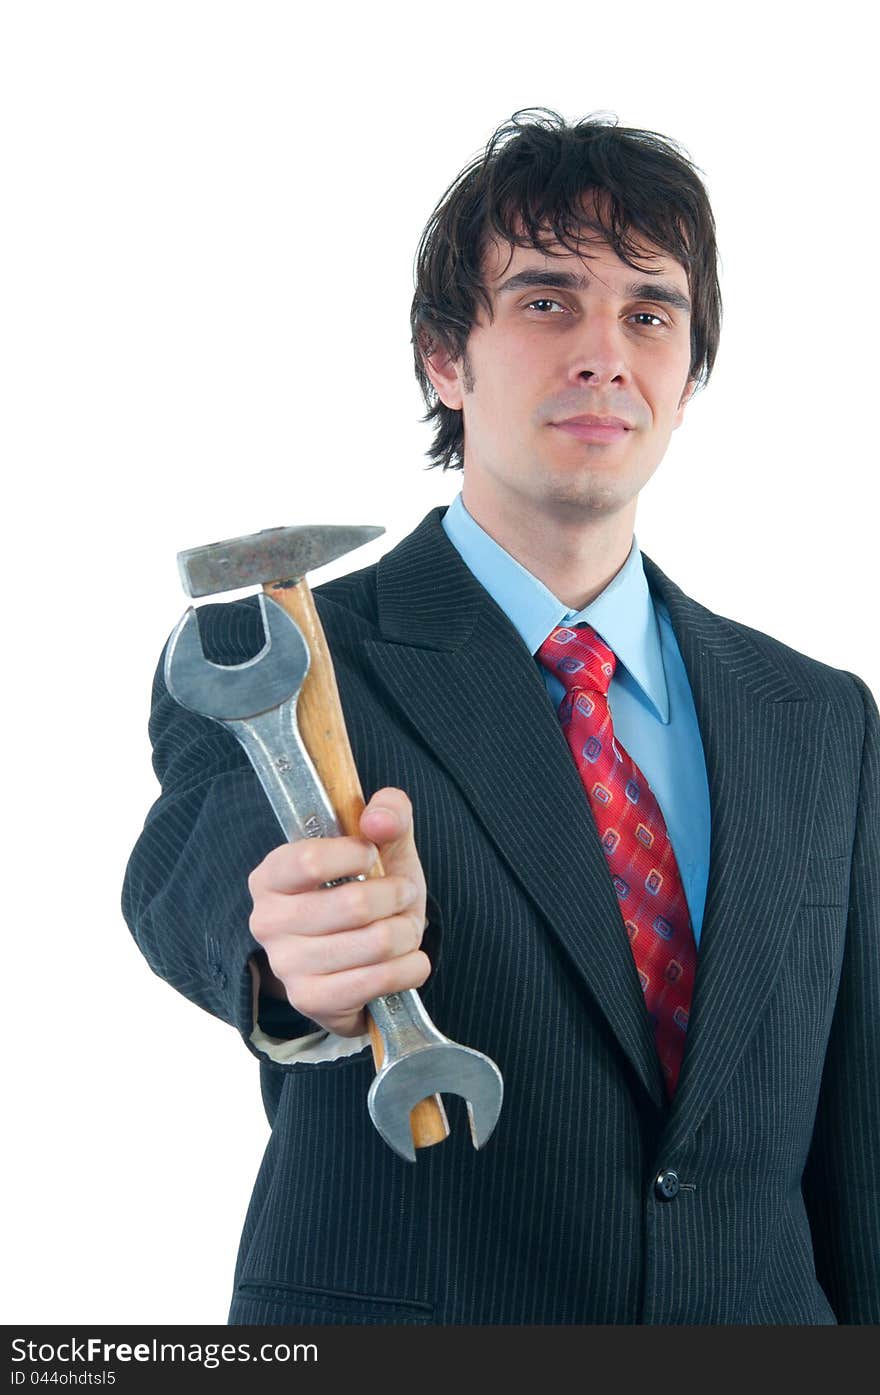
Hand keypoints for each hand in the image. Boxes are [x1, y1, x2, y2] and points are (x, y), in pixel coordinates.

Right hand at [247, 787, 429, 1036]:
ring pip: (376, 942)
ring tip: (405, 927)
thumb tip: (378, 820)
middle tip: (404, 894)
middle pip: (354, 905)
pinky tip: (409, 959)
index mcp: (272, 875)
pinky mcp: (312, 1000)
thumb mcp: (380, 846)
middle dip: (398, 895)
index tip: (373, 856)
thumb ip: (387, 813)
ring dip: (408, 931)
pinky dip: (411, 966)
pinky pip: (381, 980)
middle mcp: (267, 921)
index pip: (310, 861)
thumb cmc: (367, 890)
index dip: (358, 855)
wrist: (361, 958)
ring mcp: (286, 965)